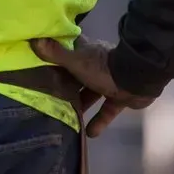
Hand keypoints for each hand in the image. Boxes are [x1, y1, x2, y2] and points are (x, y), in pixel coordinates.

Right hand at [30, 35, 158, 137]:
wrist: (139, 80)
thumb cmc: (104, 68)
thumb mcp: (76, 62)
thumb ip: (56, 54)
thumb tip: (33, 39)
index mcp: (86, 52)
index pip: (67, 49)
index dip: (55, 53)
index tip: (40, 60)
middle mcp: (96, 65)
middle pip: (76, 74)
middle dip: (65, 84)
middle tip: (48, 96)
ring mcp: (109, 81)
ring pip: (90, 93)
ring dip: (81, 104)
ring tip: (65, 117)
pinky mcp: (119, 98)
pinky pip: (106, 110)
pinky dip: (99, 121)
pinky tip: (90, 134)